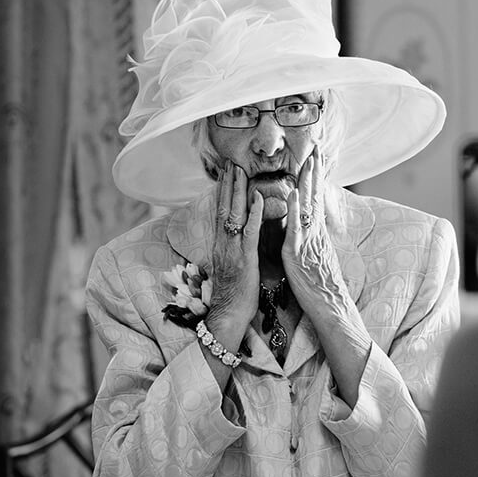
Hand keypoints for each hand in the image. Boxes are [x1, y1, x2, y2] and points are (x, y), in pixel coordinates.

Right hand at [207, 161, 262, 349]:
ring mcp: (232, 249)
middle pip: (223, 207)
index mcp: (221, 244)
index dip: (223, 191)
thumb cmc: (234, 293)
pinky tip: (256, 197)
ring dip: (236, 191)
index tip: (226, 172)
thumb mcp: (231, 265)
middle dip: (227, 184)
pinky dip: (252, 214)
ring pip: (233, 214)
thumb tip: (236, 234)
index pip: (221, 211)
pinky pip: (248, 232)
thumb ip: (233, 247)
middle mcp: (223, 243)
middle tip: (230, 161)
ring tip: (239, 170)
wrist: (229, 314)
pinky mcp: (244, 258)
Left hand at [284, 149, 370, 404]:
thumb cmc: (320, 290)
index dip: (315, 180)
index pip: (315, 202)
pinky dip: (295, 210)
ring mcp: (309, 243)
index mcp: (317, 236)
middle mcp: (315, 235)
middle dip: (315, 173)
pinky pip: (297, 228)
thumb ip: (310, 243)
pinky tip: (292, 194)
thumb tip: (305, 230)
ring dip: (307, 183)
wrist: (330, 310)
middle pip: (315, 198)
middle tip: (314, 148)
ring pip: (308, 207)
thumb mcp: (315, 260)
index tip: (314, 159)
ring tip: (307, 161)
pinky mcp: (300, 255)